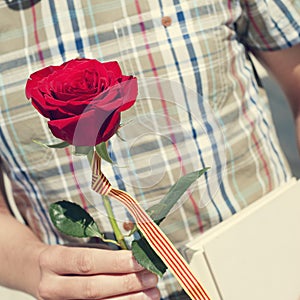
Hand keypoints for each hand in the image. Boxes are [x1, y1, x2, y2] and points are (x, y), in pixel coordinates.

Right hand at [37, 245, 159, 299]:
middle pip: (93, 288)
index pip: (87, 262)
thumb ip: (102, 252)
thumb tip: (138, 254)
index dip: (116, 262)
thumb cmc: (65, 257)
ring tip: (152, 293)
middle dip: (127, 283)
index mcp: (53, 260)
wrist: (36, 273)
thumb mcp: (75, 247)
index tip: (140, 260)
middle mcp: (50, 286)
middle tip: (151, 277)